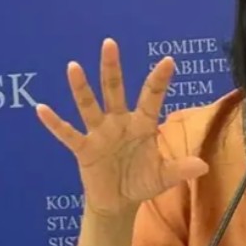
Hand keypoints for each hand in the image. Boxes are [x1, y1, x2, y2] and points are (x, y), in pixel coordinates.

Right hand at [36, 38, 209, 218]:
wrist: (118, 202)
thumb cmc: (142, 181)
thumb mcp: (163, 177)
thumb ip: (180, 169)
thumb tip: (203, 166)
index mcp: (142, 124)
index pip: (151, 97)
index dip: (159, 80)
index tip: (169, 60)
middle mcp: (119, 122)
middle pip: (115, 90)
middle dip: (112, 68)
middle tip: (110, 43)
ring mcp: (99, 133)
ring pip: (89, 105)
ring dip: (81, 88)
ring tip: (73, 66)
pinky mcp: (84, 149)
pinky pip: (68, 134)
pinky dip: (55, 123)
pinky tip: (41, 109)